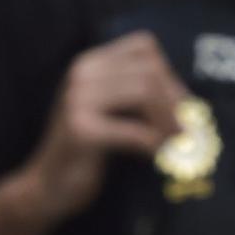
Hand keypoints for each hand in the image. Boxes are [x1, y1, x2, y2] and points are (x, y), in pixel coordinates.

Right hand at [24, 31, 188, 220]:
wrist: (46, 188)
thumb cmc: (86, 153)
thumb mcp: (108, 112)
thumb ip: (135, 95)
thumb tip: (188, 97)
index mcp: (88, 64)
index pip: (143, 47)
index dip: (169, 74)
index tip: (181, 106)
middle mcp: (80, 74)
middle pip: (149, 70)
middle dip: (176, 101)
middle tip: (188, 130)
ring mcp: (77, 100)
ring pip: (145, 93)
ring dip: (170, 121)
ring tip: (178, 144)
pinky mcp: (81, 130)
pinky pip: (136, 131)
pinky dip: (156, 145)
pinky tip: (160, 158)